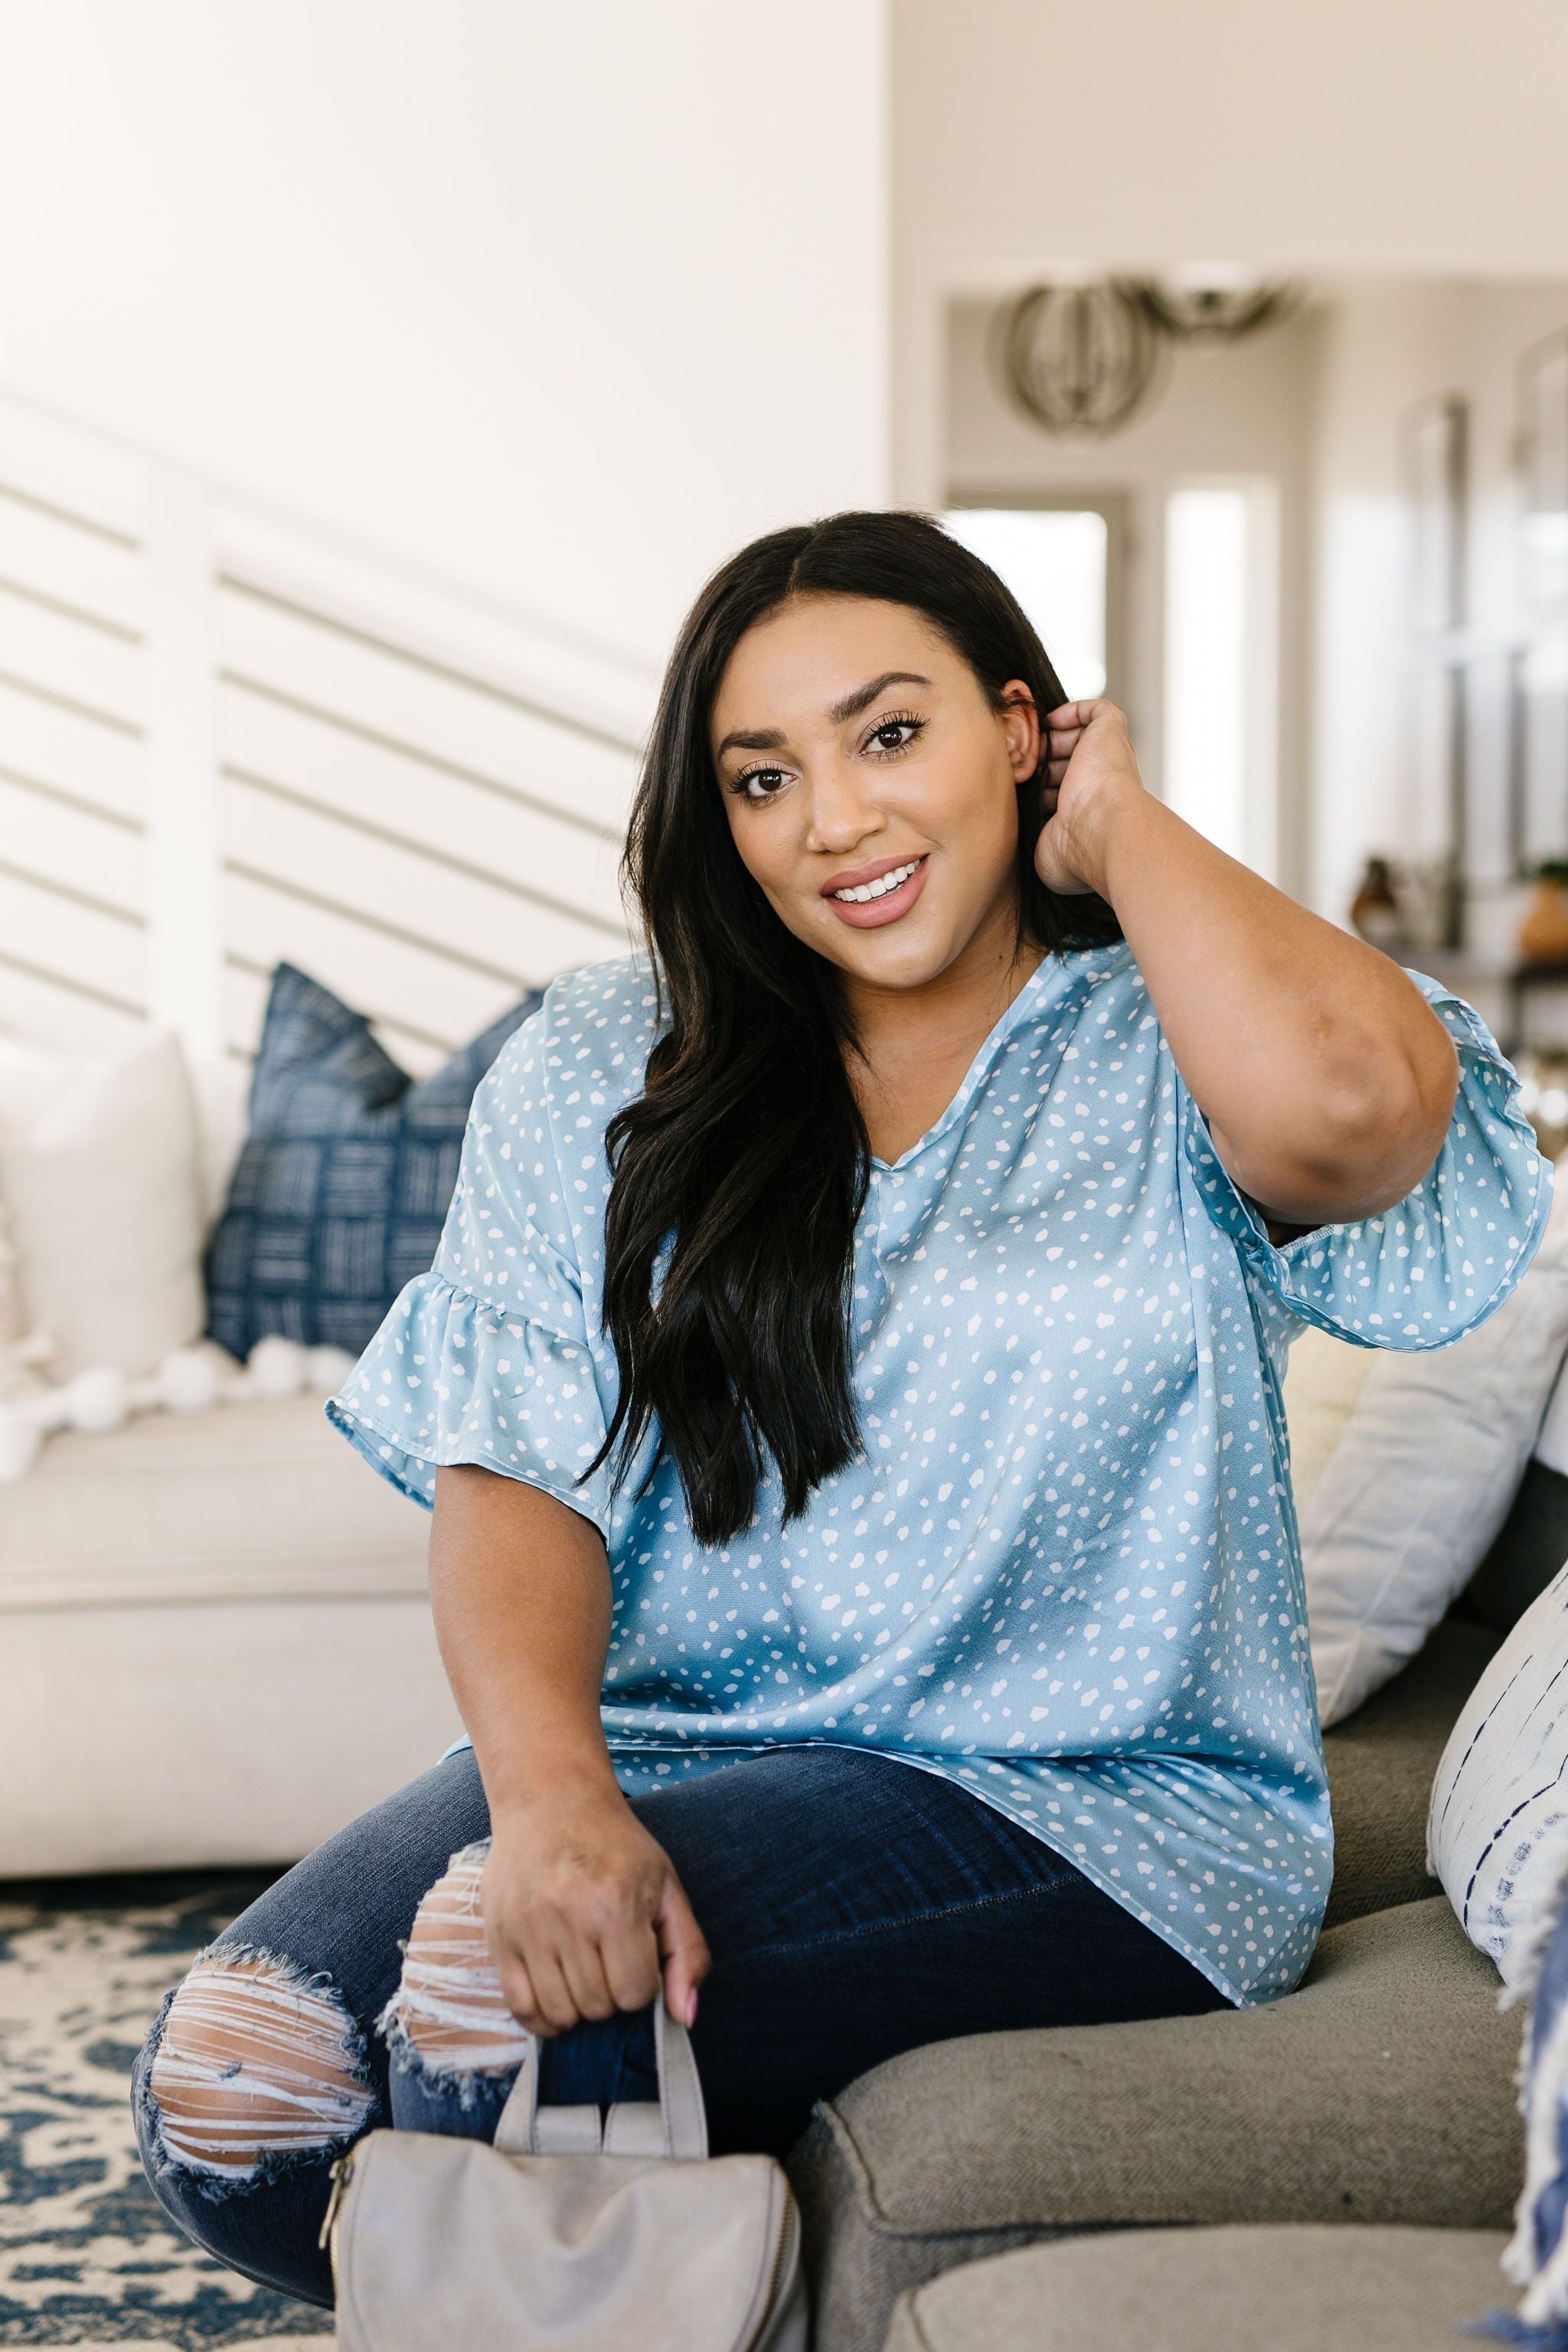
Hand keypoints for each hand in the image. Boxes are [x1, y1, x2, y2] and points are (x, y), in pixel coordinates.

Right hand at [482, 1780, 710, 2036]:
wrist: (550, 1801)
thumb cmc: (616, 1847)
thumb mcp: (666, 1886)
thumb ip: (688, 1952)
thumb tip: (684, 2017)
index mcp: (616, 1903)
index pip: (636, 1994)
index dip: (642, 1984)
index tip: (637, 1958)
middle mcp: (569, 1918)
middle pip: (599, 2008)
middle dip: (612, 1995)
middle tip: (609, 1960)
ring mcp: (528, 1930)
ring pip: (561, 2014)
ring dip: (579, 2007)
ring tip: (583, 1972)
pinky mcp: (499, 1938)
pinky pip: (521, 2009)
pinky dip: (543, 2017)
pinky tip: (556, 1993)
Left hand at [1034, 700, 1147, 899]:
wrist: (1100, 829)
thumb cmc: (1075, 852)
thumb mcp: (1043, 854)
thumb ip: (1032, 839)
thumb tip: (1017, 832)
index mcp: (1087, 813)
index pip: (1061, 792)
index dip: (1038, 788)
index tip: (1017, 791)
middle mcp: (1100, 785)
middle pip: (1065, 763)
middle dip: (1039, 763)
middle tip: (1017, 767)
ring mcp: (1108, 758)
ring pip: (1077, 738)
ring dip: (1049, 739)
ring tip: (1025, 746)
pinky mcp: (1112, 732)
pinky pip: (1097, 711)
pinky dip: (1075, 711)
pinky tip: (1052, 722)